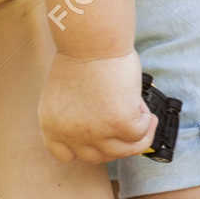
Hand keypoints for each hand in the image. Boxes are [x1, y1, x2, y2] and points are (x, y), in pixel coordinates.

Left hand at [39, 50, 157, 162]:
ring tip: (144, 118)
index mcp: (51, 126)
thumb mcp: (66, 95)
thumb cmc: (81, 57)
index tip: (101, 139)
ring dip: (136, 137)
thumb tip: (107, 129)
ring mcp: (96, 133)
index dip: (86, 149)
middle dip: (115, 143)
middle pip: (98, 157)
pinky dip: (147, 124)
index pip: (65, 155)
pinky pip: (140, 136)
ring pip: (124, 150)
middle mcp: (71, 135)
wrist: (92, 41)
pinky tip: (147, 112)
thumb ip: (78, 115)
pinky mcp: (120, 124)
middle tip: (127, 127)